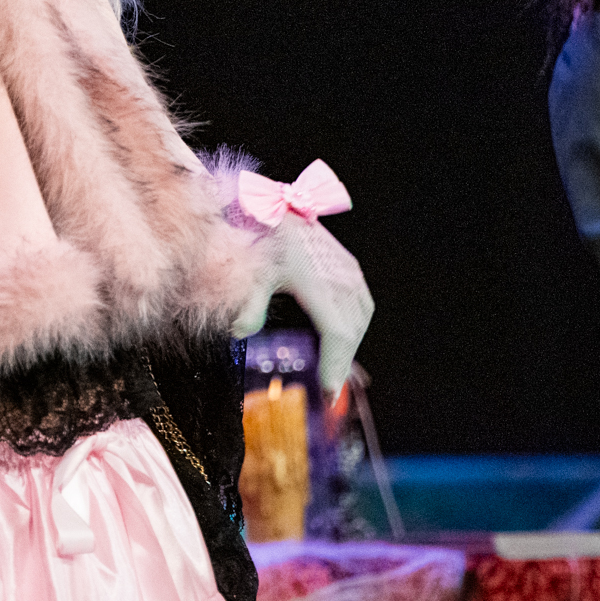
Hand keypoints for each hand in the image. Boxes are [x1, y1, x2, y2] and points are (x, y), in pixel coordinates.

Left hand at [233, 214, 373, 395]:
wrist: (274, 205)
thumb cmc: (262, 237)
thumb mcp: (252, 272)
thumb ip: (249, 304)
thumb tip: (238, 332)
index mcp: (319, 282)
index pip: (336, 333)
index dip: (335, 365)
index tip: (328, 393)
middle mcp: (340, 277)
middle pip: (350, 332)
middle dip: (341, 365)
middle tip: (328, 395)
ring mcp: (348, 271)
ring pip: (360, 320)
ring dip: (350, 347)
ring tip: (335, 371)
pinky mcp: (350, 266)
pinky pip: (362, 305)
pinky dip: (356, 328)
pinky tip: (344, 340)